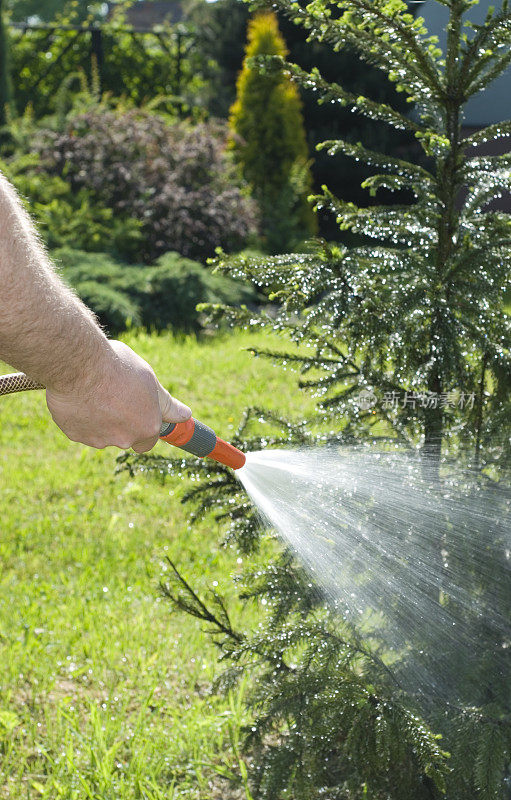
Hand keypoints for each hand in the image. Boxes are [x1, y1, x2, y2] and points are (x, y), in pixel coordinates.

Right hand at [46, 340, 190, 451]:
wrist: (78, 364)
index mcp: (147, 426)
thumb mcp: (149, 379)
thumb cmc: (117, 367)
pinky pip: (81, 429)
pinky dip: (81, 418)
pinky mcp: (75, 435)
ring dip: (100, 419)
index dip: (143, 423)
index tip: (136, 411)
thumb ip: (165, 403)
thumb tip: (185, 415)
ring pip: (102, 433)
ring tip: (94, 391)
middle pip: (125, 437)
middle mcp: (125, 439)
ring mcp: (98, 440)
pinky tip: (78, 397)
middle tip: (114, 396)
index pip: (149, 439)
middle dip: (121, 422)